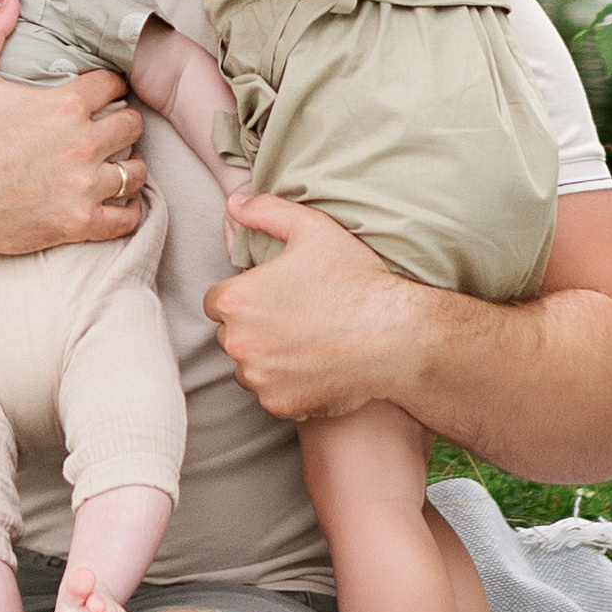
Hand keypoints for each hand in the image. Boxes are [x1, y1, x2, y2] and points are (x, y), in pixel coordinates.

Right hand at [0, 0, 146, 254]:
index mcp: (65, 104)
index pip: (112, 84)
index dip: (108, 85)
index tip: (101, 91)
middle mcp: (83, 142)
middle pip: (132, 124)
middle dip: (123, 120)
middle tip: (109, 125)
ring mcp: (85, 185)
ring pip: (137, 170)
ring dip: (129, 164)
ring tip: (116, 162)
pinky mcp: (80, 222)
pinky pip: (126, 218)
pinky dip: (128, 210)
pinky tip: (119, 203)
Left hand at [202, 188, 411, 421]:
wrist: (395, 336)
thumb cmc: (354, 280)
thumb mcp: (311, 228)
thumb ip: (266, 211)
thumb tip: (234, 205)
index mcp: (235, 300)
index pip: (217, 303)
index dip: (244, 297)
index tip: (273, 296)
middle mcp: (238, 344)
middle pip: (231, 336)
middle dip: (254, 328)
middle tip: (294, 318)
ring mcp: (259, 379)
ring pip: (250, 368)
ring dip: (267, 359)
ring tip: (306, 342)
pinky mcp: (280, 406)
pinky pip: (272, 395)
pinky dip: (287, 385)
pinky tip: (316, 366)